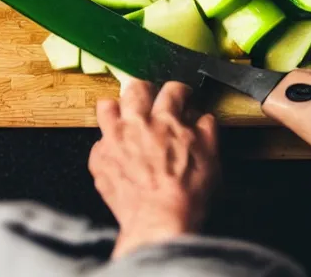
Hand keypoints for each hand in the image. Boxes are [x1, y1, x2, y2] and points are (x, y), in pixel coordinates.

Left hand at [88, 79, 218, 258]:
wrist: (158, 221)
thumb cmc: (186, 194)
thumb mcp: (211, 159)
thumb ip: (207, 131)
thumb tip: (203, 117)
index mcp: (165, 120)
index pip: (172, 90)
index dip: (179, 91)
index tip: (181, 96)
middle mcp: (136, 123)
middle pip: (135, 88)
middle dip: (145, 90)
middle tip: (150, 101)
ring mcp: (113, 140)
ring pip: (106, 107)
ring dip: (116, 109)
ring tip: (124, 119)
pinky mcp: (99, 159)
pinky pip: (99, 143)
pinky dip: (108, 146)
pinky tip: (117, 155)